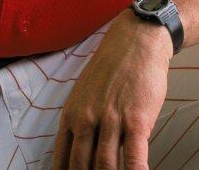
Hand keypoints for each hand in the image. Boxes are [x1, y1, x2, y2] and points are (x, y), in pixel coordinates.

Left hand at [53, 9, 173, 168]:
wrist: (136, 40)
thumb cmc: (112, 66)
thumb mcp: (85, 92)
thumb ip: (83, 124)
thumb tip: (87, 155)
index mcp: (71, 114)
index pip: (62, 159)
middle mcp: (86, 119)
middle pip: (81, 167)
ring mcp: (111, 120)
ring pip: (105, 167)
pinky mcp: (136, 120)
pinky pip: (134, 158)